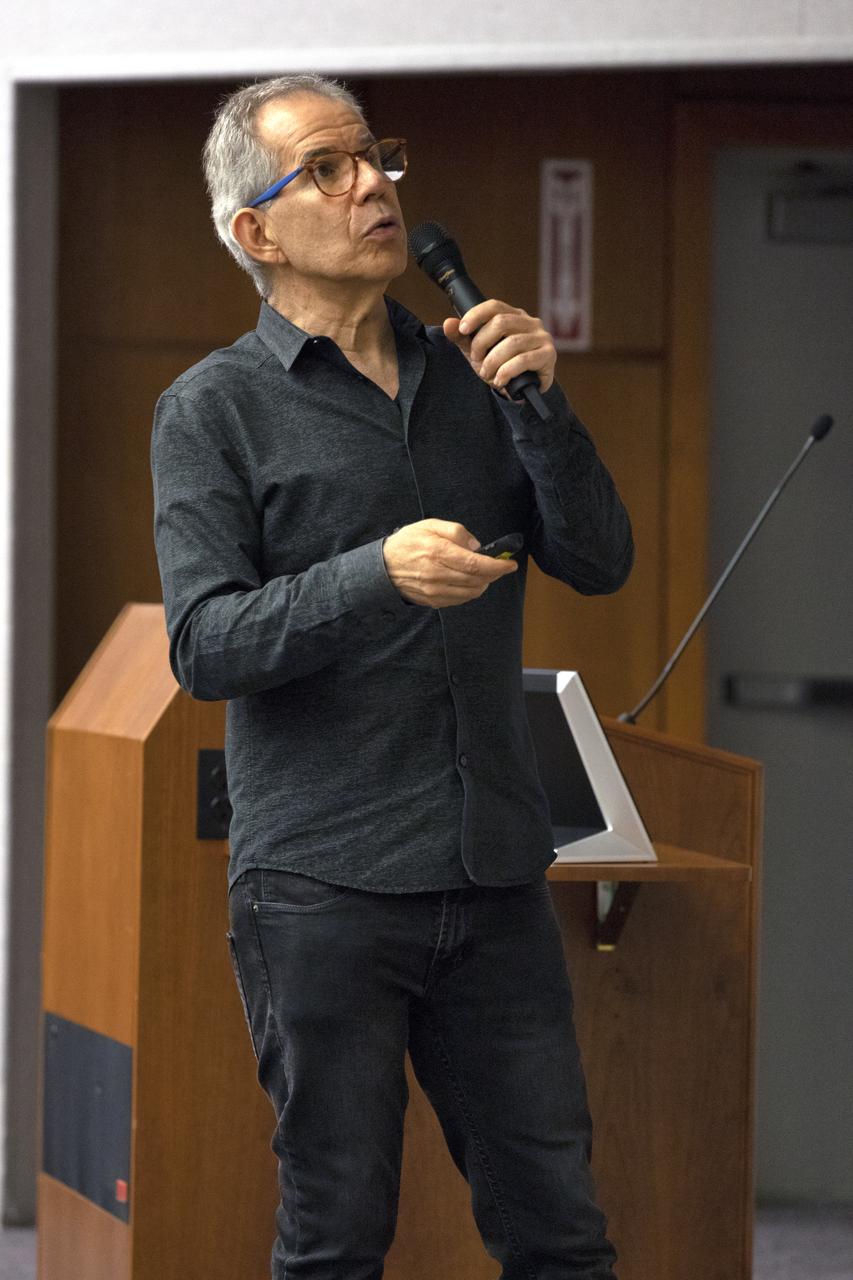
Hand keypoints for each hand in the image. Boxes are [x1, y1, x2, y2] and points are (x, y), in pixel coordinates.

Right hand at [383, 518, 517, 607]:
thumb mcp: (430, 525)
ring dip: (484, 584)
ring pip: (471, 593)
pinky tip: (468, 581)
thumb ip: (456, 532)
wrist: (383, 566)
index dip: (497, 566)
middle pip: (477, 580)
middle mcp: (437, 574)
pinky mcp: (433, 601)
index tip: (510, 564)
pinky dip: (470, 591)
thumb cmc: (408, 542)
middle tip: (500, 566)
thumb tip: (477, 546)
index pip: (476, 564)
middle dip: (494, 574)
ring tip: (483, 573)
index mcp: (438, 552)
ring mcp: (434, 591)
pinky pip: (460, 600)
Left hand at [442, 299, 556, 395]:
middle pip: (501, 323)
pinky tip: (500, 381)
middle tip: (477, 360)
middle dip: (482, 343)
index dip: (476, 315)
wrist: (523, 390)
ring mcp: (542, 338)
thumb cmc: (501, 366)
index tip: (463, 329)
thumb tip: (448, 323)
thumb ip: (462, 338)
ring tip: (487, 374)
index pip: (494, 306)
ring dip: (493, 361)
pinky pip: (524, 360)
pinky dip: (506, 372)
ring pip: (512, 343)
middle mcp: (530, 322)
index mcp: (514, 316)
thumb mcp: (478, 352)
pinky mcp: (548, 355)